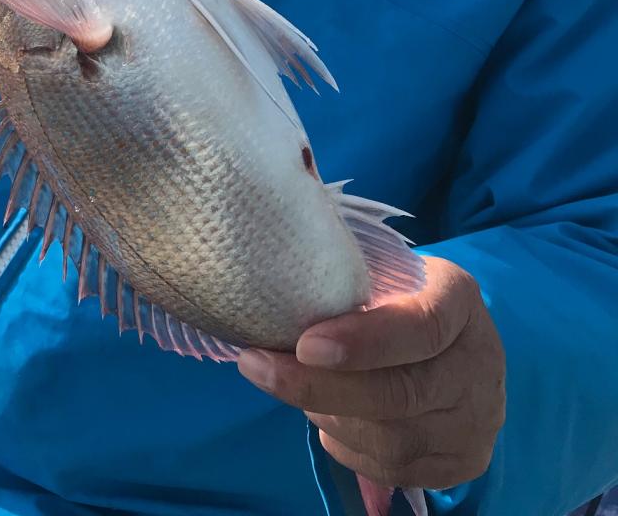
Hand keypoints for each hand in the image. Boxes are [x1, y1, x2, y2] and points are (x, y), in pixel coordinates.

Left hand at [237, 257, 504, 490]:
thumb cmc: (401, 295)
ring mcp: (476, 422)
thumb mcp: (386, 268)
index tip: (304, 343)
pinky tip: (325, 415)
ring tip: (291, 385)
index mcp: (460, 300)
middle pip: (400, 393)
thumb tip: (271, 275)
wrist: (461, 348)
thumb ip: (344, 271)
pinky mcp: (463, 463)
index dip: (364, 341)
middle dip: (319, 386)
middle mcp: (479, 365)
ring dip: (326, 413)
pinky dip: (345, 443)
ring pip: (391, 438)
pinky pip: (392, 468)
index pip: (423, 326)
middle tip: (259, 367)